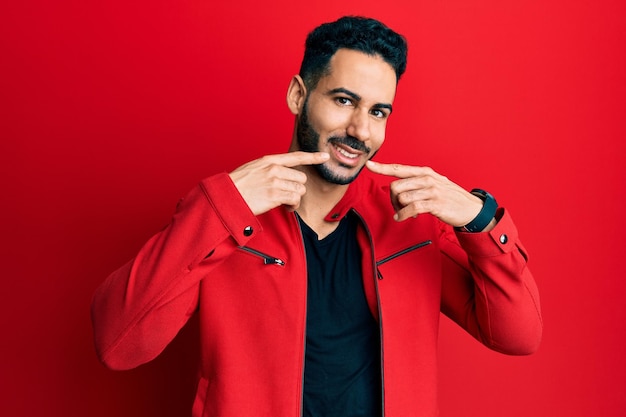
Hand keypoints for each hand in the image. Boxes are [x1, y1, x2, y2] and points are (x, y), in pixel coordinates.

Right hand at [229, 151, 329, 215]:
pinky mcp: (275, 195)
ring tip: (285, 203)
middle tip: (288, 196)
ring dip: (295, 198)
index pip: (296, 156)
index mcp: (269, 161)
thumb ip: (269, 169)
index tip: (325, 156)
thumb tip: (282, 175)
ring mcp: (275, 181)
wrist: (227, 195)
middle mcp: (274, 169)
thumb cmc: (237, 186)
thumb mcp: (253, 169)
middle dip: (297, 188)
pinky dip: (293, 206)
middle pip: (301, 178)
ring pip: (300, 189)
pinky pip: (294, 199)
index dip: (312, 156)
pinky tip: (286, 207)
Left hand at [366, 160, 484, 226]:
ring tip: (408, 213)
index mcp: (424, 172)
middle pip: (395, 187)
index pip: (399, 168)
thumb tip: (396, 189)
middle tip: (399, 209)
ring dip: (400, 209)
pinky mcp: (435, 203)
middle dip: (393, 201)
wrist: (471, 209)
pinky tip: (405, 218)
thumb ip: (415, 184)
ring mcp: (432, 190)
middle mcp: (427, 178)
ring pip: (402, 198)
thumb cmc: (449, 197)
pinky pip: (411, 208)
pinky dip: (404, 215)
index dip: (382, 167)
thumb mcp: (433, 184)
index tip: (369, 164)